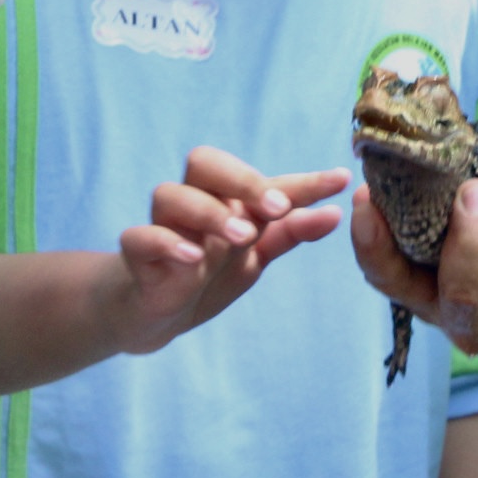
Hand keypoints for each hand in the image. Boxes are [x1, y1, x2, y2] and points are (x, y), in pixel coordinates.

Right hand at [104, 148, 348, 353]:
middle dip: (242, 180)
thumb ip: (289, 232)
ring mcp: (163, 227)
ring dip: (209, 212)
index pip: (264, 179)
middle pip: (204, 163)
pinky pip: (140, 236)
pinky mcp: (137, 256)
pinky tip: (194, 258)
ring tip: (242, 236)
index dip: (303, 181)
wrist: (157, 314)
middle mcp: (194, 203)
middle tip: (276, 207)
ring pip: (169, 194)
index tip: (340, 180)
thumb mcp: (255, 255)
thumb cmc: (208, 273)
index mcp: (227, 199)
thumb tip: (335, 213)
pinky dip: (166, 242)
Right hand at [351, 133, 477, 349]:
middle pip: (466, 289)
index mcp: (427, 291)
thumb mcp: (456, 211)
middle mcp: (469, 314)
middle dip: (472, 241)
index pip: (389, 277)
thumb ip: (437, 190)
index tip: (364, 197)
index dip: (373, 244)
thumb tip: (416, 133)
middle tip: (475, 190)